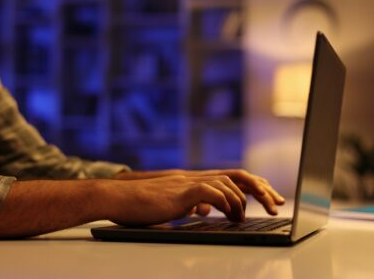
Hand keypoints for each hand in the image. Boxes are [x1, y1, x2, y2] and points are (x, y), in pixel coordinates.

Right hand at [114, 169, 284, 215]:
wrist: (119, 198)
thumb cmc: (142, 204)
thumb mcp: (172, 204)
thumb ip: (190, 203)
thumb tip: (202, 208)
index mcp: (195, 181)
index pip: (230, 177)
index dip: (252, 185)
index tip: (268, 196)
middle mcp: (195, 178)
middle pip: (236, 175)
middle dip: (260, 189)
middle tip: (275, 204)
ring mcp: (188, 183)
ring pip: (227, 183)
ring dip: (241, 200)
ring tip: (243, 217)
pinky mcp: (181, 192)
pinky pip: (211, 192)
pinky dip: (224, 202)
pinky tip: (227, 214)